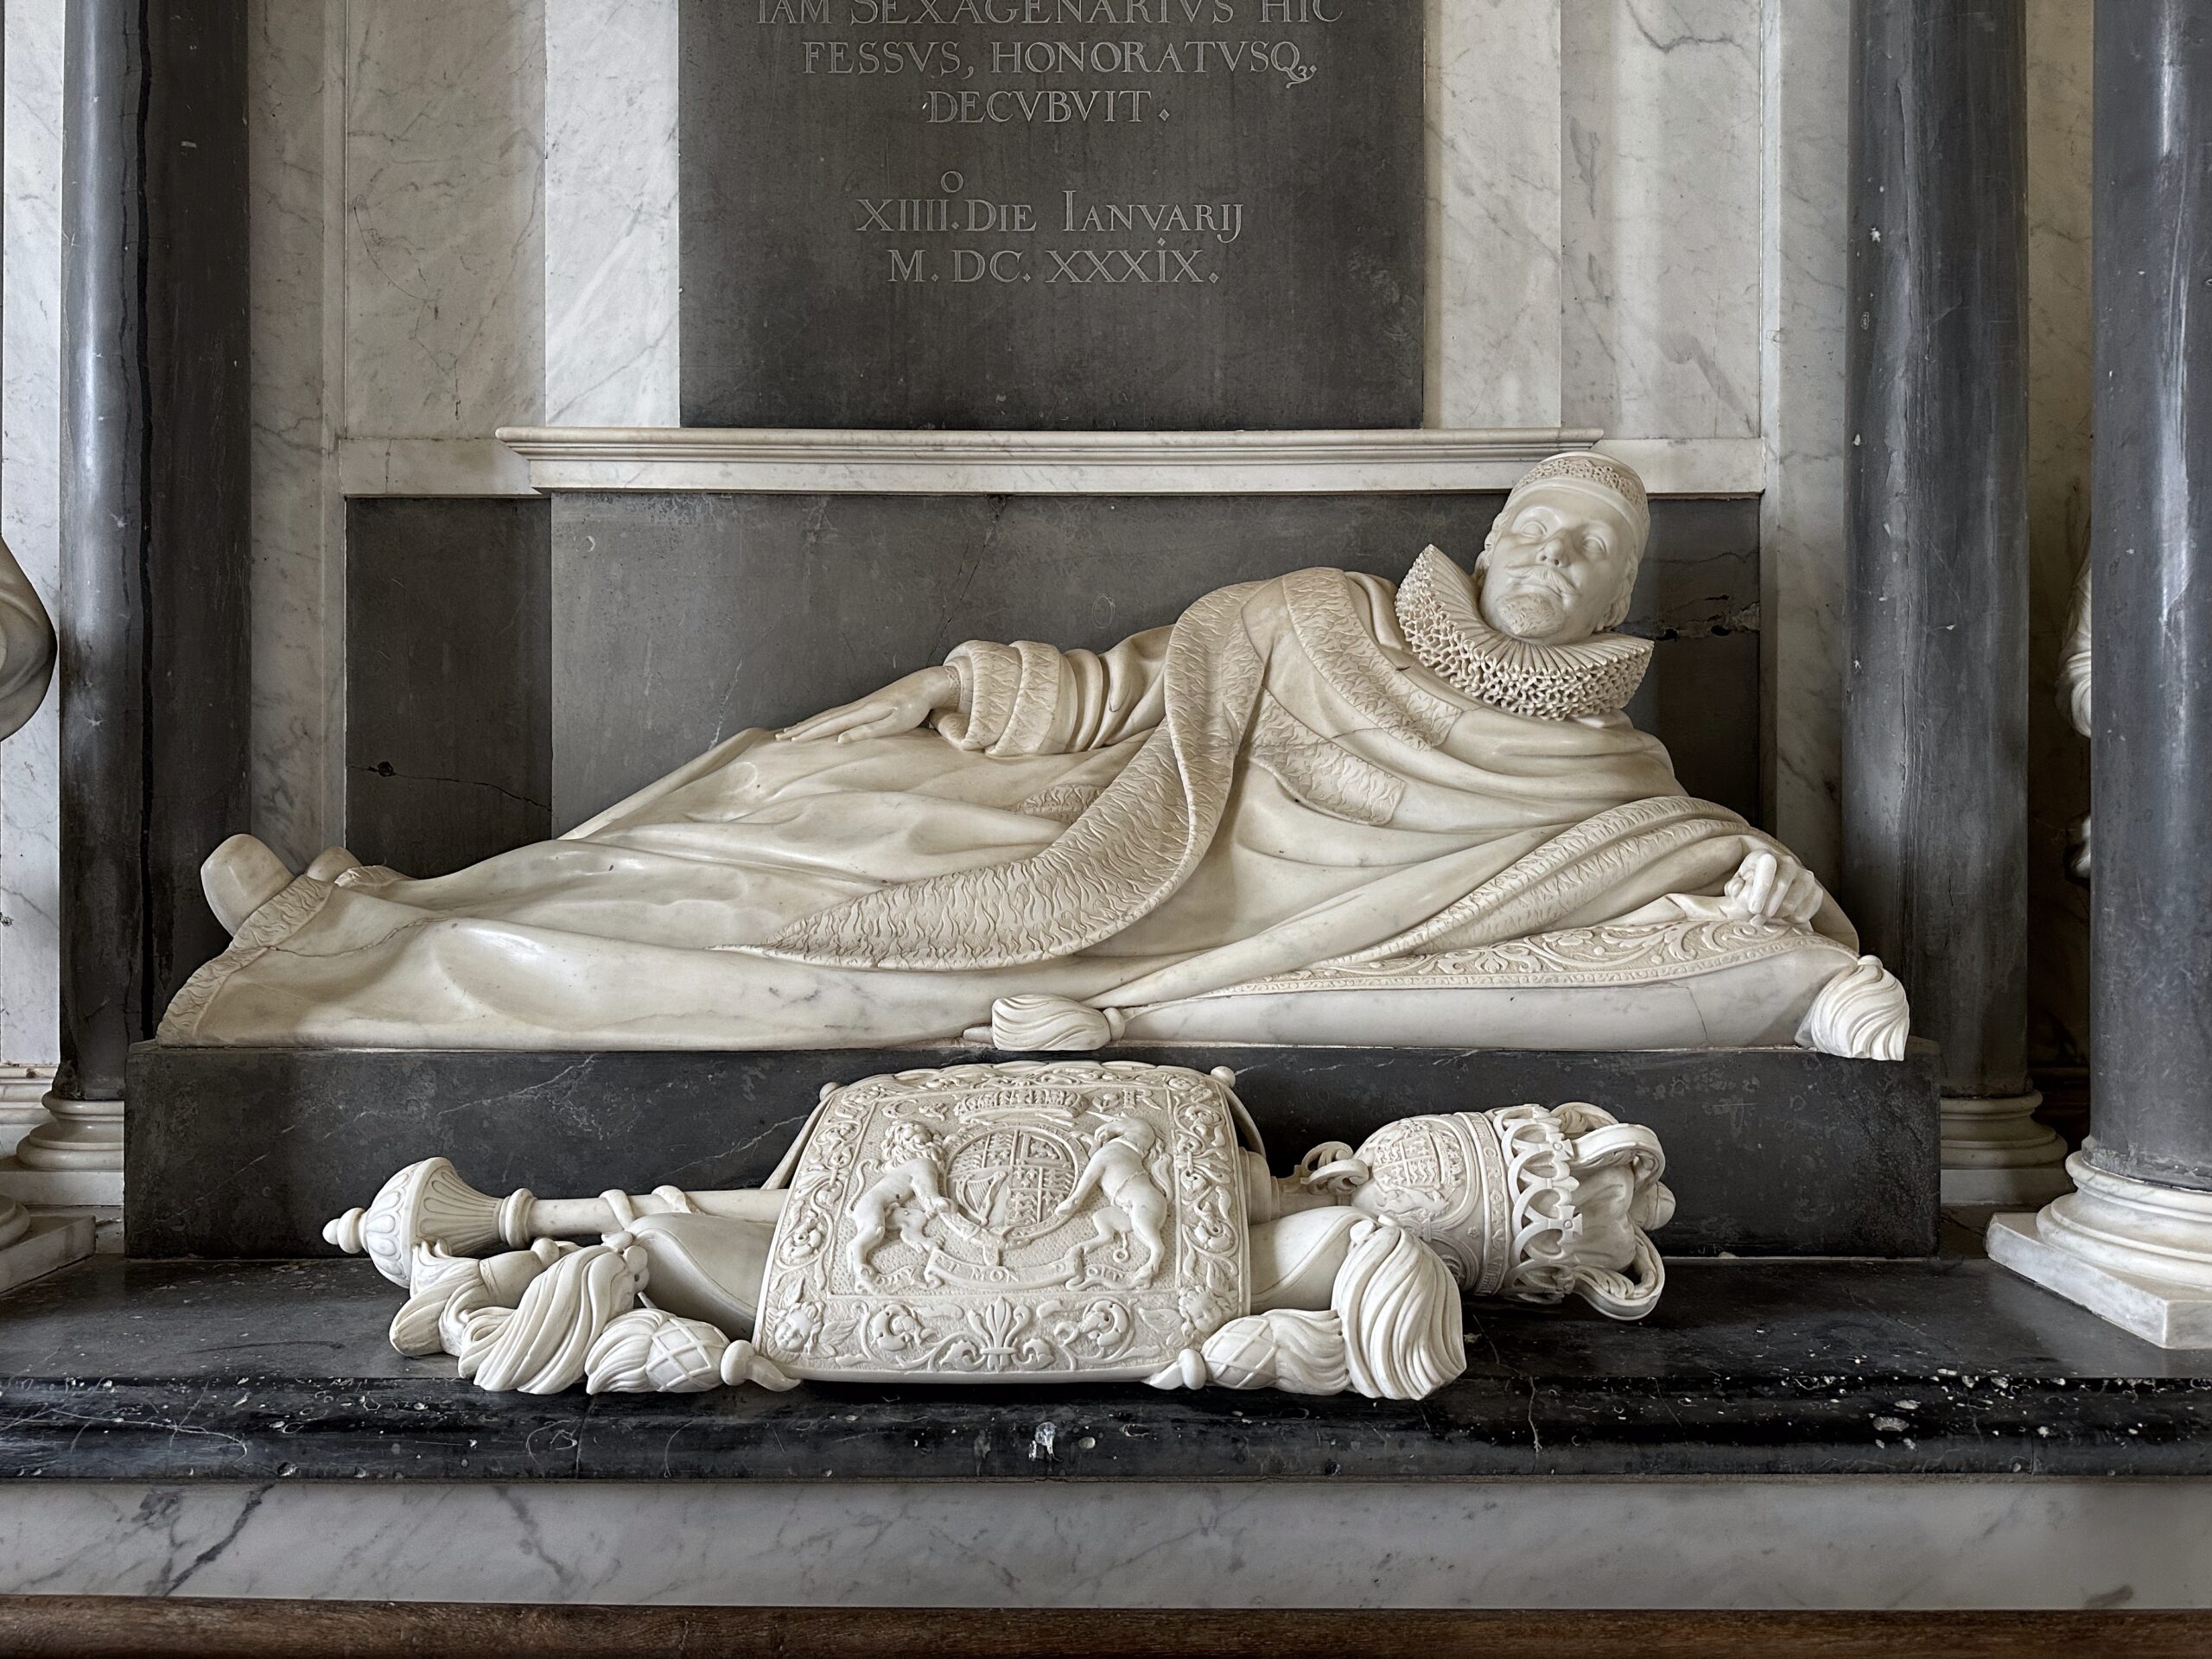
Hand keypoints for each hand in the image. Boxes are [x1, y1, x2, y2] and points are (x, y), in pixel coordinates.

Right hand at [777, 666, 960, 743]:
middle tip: (779, 737)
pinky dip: (821, 718)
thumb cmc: (912, 709)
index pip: (828, 725)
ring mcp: (858, 705)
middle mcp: (855, 707)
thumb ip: (867, 732)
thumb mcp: (893, 724)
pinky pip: (835, 713)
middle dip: (800, 729)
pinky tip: (817, 722)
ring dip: (807, 723)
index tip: (789, 741)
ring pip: (826, 715)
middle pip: (822, 719)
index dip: (808, 734)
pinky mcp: (863, 705)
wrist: (924, 686)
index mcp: (861, 713)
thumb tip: (840, 740)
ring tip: (790, 730)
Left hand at [1722, 848, 1822, 925]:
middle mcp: (1788, 863)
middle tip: (1757, 918)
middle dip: (1767, 907)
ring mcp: (1805, 877)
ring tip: (1768, 917)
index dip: (1761, 889)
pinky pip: (1804, 913)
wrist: (1767, 893)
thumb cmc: (1748, 889)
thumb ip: (1734, 889)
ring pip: (1793, 903)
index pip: (1767, 867)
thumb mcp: (1735, 887)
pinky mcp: (1815, 892)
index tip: (1753, 908)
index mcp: (1765, 857)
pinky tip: (1782, 917)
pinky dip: (1790, 921)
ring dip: (1777, 916)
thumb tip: (1739, 888)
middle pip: (1782, 886)